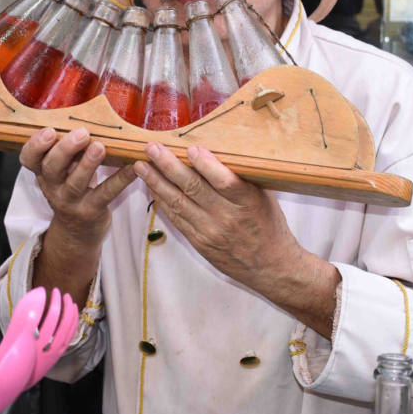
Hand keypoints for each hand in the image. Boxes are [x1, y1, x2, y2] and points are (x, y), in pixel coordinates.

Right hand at [20, 127, 135, 242]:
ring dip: (88, 163)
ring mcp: (71, 201)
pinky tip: (133, 166)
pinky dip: (121, 179)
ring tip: (100, 147)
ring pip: (76, 183)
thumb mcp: (61, 171)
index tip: (48, 131)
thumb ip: (67, 150)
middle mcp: (53, 187)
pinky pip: (106, 193)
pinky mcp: (91, 211)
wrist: (77, 231)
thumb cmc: (72, 189)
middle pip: (51, 167)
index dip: (35, 145)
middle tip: (81, 133)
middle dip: (65, 149)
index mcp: (43, 172)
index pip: (28, 158)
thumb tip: (86, 117)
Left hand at [133, 142, 306, 294]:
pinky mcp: (200, 242)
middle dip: (168, 165)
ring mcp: (210, 232)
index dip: (205, 164)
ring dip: (156, 182)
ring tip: (141, 165)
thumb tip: (216, 150)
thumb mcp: (264, 197)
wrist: (271, 266)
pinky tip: (152, 187)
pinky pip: (176, 219)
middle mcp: (227, 217)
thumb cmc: (269, 225)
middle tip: (151, 148)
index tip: (190, 147)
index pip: (224, 180)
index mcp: (247, 202)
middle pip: (193, 188)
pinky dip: (162, 201)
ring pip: (178, 202)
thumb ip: (242, 177)